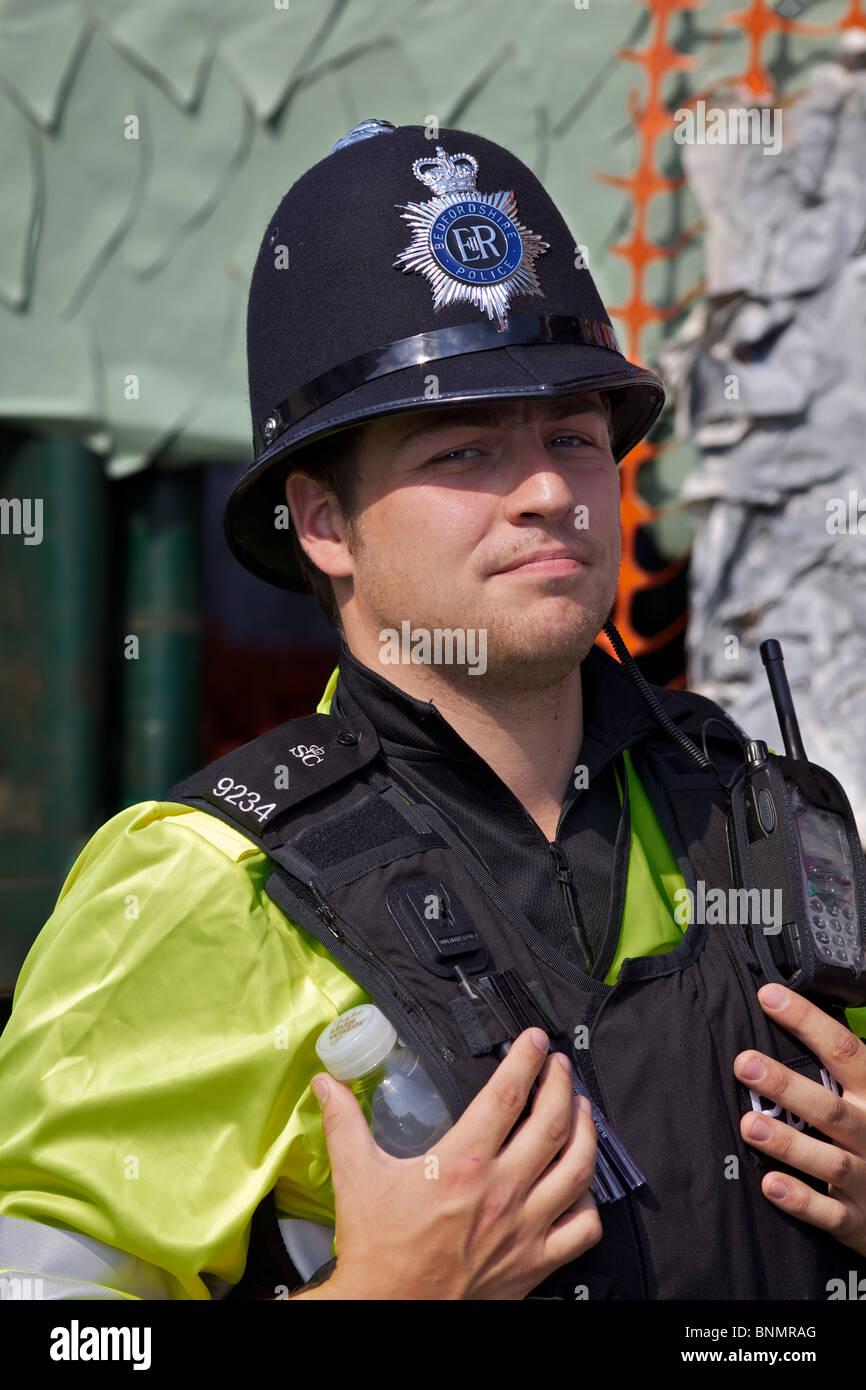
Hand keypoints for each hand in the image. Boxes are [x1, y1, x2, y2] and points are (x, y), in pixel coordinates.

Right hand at [293, 1028, 599, 1299]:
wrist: (387, 1309)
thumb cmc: (377, 1249)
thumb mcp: (356, 1175)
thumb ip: (345, 1122)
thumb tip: (327, 1084)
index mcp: (463, 1164)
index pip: (507, 1094)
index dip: (526, 1059)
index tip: (535, 1041)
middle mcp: (502, 1192)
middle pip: (552, 1123)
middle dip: (562, 1084)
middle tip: (559, 1065)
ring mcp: (524, 1229)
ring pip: (577, 1170)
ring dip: (586, 1132)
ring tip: (582, 1108)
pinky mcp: (534, 1262)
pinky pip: (582, 1229)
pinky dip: (589, 1202)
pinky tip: (582, 1185)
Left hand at [734, 983, 865, 1256]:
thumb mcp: (865, 1094)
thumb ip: (837, 1065)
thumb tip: (782, 1005)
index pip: (844, 1050)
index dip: (808, 1021)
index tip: (769, 995)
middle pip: (830, 1108)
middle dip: (787, 1086)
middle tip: (744, 1063)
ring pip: (829, 1161)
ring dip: (789, 1144)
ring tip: (750, 1126)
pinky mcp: (859, 1221)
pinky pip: (831, 1214)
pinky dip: (802, 1200)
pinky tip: (771, 1184)